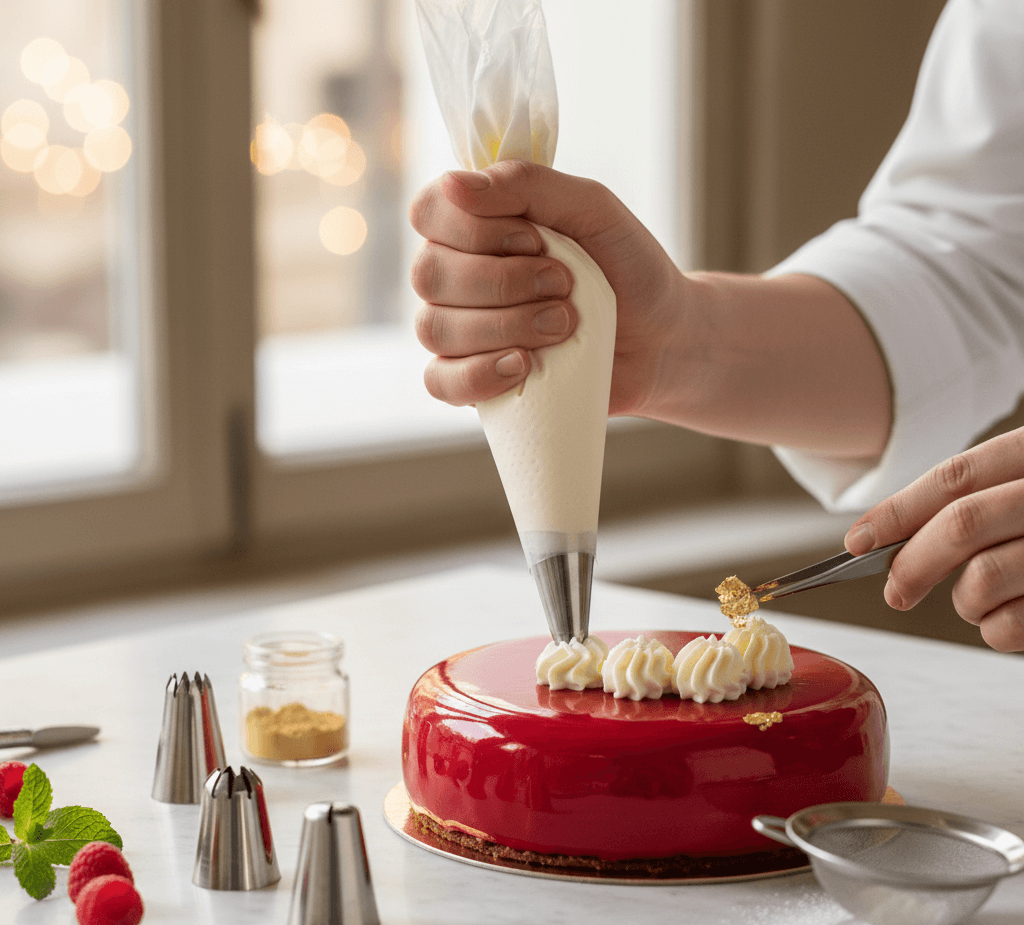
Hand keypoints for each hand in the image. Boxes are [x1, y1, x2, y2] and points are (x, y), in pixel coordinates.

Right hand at [409, 160, 683, 414]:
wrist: (662, 338)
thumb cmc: (626, 267)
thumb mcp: (591, 208)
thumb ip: (527, 185)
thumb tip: (454, 183)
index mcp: (474, 224)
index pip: (429, 213)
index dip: (475, 229)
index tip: (536, 239)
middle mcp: (454, 276)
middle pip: (428, 275)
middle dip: (503, 282)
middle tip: (564, 286)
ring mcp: (458, 332)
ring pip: (435, 329)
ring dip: (506, 326)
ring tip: (564, 326)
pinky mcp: (471, 383)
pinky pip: (441, 382)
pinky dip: (478, 375)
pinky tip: (523, 367)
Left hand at [844, 427, 1023, 651]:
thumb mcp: (1022, 486)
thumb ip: (973, 499)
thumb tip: (877, 536)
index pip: (957, 477)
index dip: (898, 510)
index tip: (856, 541)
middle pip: (963, 525)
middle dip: (913, 564)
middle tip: (895, 591)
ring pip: (984, 580)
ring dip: (963, 600)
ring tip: (977, 599)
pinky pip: (1009, 627)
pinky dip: (995, 631)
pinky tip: (1009, 618)